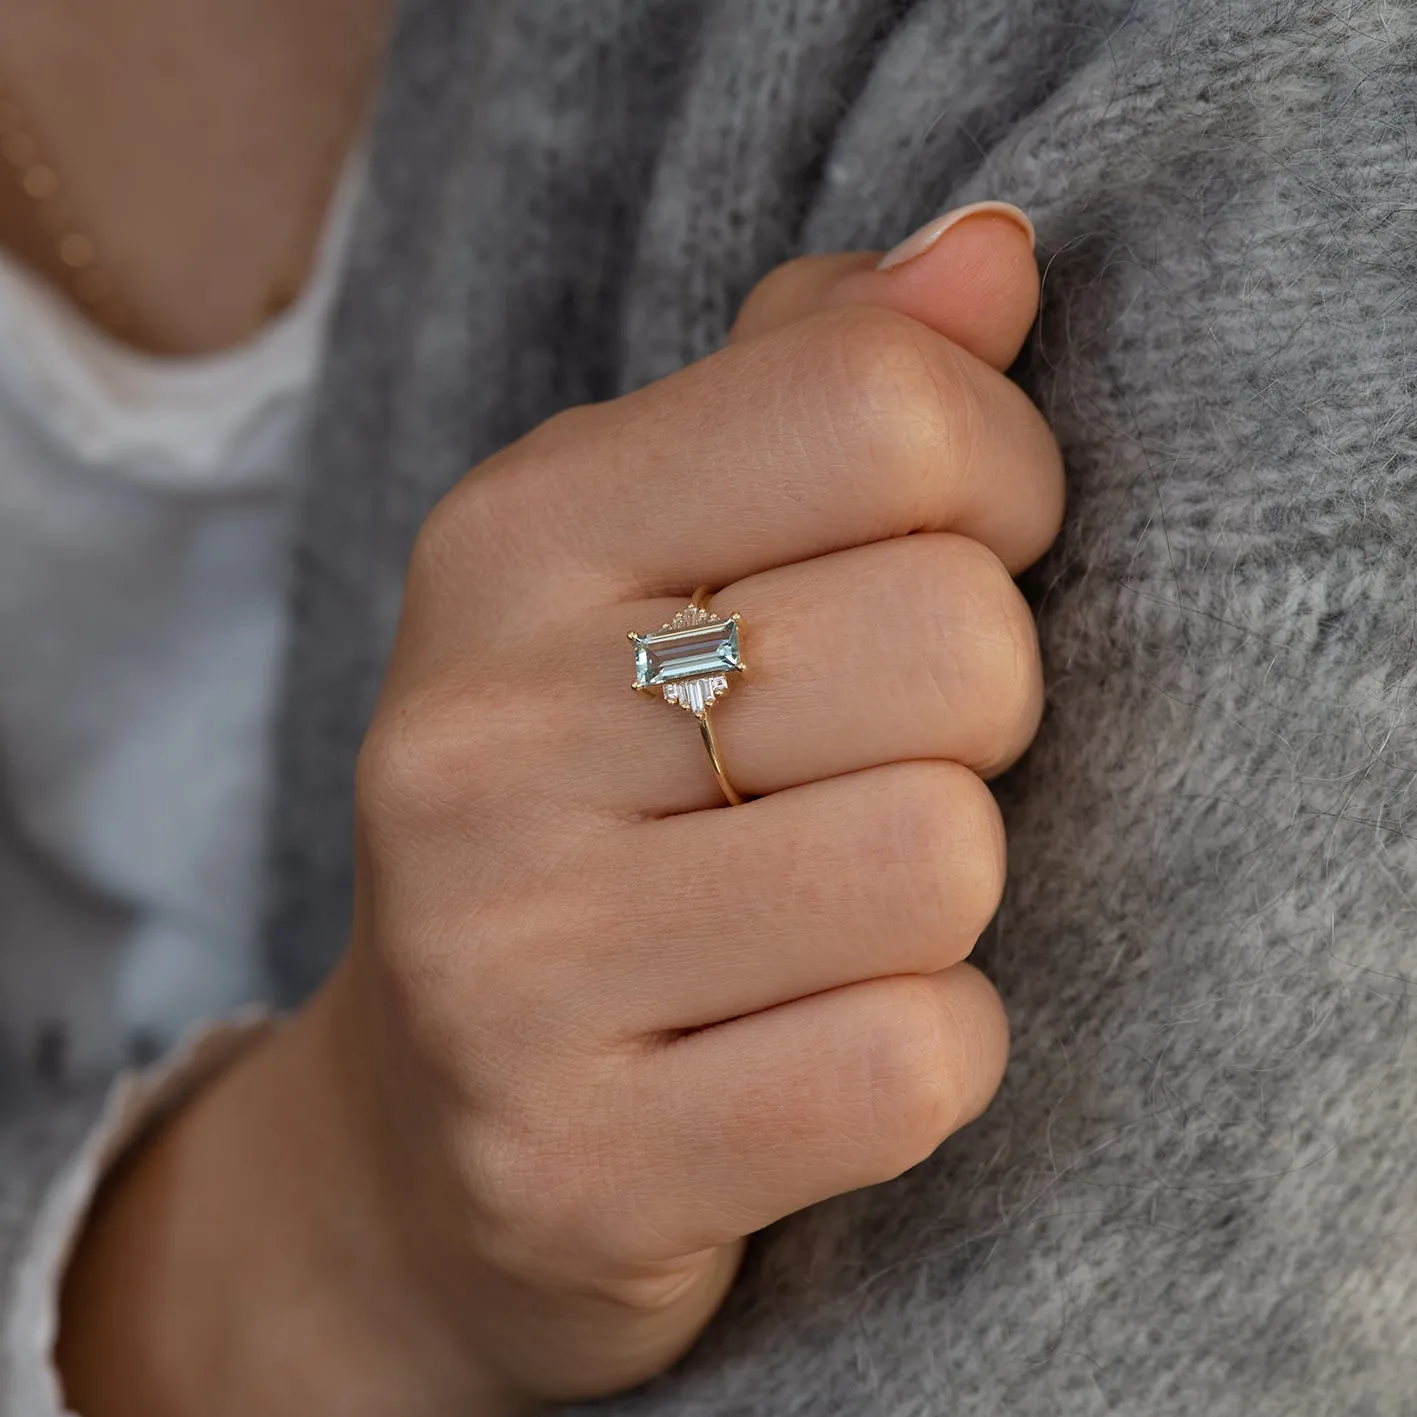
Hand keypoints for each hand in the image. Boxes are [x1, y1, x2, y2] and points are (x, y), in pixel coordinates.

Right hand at [58, 203, 1062, 1414]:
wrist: (427, 1135)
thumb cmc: (586, 805)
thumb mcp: (649, 556)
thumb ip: (818, 385)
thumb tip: (1000, 253)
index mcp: (509, 543)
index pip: (885, 411)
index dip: (1001, 479)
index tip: (961, 556)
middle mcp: (478, 740)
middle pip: (957, 643)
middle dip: (975, 714)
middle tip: (871, 762)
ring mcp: (506, 969)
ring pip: (944, 863)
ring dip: (939, 896)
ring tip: (823, 909)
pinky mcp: (577, 1165)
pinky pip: (913, 1066)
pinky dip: (919, 1054)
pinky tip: (808, 1043)